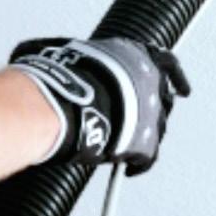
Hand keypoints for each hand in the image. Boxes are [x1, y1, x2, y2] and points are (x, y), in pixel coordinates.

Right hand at [9, 37, 189, 173]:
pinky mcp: (145, 142)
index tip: (179, 83)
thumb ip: (64, 53)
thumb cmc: (59, 73)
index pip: (165, 62)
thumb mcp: (57, 48)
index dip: (173, 74)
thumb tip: (36, 53)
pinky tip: (128, 167)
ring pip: (158, 127)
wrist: (64, 101)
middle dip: (153, 107)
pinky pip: (147, 156)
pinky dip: (138, 163)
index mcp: (133, 54)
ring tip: (124, 142)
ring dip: (143, 134)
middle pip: (163, 97)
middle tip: (139, 115)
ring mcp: (150, 112)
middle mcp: (149, 82)